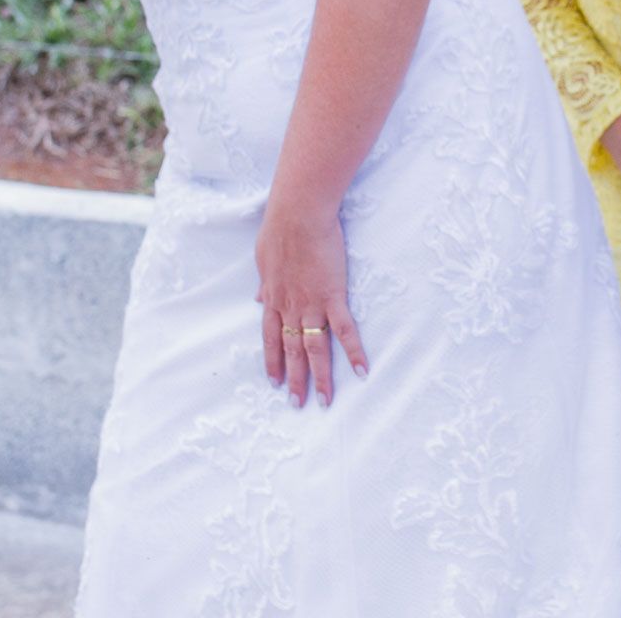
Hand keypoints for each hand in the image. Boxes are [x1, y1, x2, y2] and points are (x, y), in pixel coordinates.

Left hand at [255, 200, 368, 407]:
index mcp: (273, 299)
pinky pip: (345, 330)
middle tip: (297, 404)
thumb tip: (258, 299)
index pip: (270, 339)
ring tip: (324, 401)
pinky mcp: (333, 296)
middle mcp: (290, 308)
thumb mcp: (264, 260)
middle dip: (295, 380)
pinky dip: (353, 352)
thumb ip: (265, 284)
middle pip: (292, 351)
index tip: (275, 382)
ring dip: (320, 377)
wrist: (298, 216)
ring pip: (315, 349)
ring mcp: (312, 305)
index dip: (273, 362)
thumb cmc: (280, 231)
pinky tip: (361, 371)